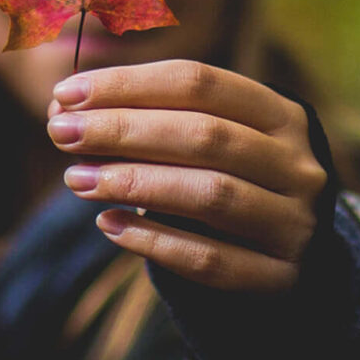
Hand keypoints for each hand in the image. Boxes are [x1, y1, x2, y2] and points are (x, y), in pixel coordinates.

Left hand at [46, 59, 327, 291]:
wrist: (291, 260)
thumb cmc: (231, 182)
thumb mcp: (208, 141)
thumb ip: (149, 119)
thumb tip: (63, 106)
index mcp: (282, 114)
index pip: (199, 81)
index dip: (129, 83)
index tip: (66, 93)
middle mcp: (299, 165)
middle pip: (204, 135)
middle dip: (123, 130)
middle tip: (60, 132)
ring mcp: (296, 223)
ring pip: (209, 195)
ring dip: (134, 182)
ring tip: (75, 178)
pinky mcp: (281, 278)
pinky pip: (210, 260)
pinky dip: (154, 241)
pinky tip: (108, 224)